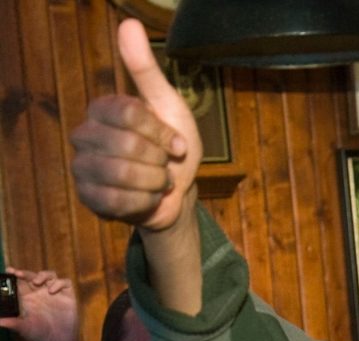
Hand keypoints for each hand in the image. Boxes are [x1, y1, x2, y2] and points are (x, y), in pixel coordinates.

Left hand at [0, 268, 78, 340]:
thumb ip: (11, 323)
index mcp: (27, 298)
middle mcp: (40, 293)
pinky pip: (64, 282)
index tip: (9, 271)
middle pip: (32, 276)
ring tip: (37, 282)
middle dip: (25, 273)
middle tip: (18, 274)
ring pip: (49, 275)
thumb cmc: (38, 334)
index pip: (20, 282)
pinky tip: (52, 290)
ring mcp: (54, 293)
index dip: (14, 275)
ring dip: (42, 275)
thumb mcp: (23, 328)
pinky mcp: (67, 295)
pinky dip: (59, 283)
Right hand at [69, 18, 200, 229]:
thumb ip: (147, 70)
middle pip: (127, 144)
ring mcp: (83, 168)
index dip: (161, 132)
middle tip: (165, 165)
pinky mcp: (89, 198)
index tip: (176, 143)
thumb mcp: (169, 107)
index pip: (129, 113)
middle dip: (159, 160)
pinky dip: (146, 202)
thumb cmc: (173, 148)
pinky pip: (119, 201)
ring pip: (122, 173)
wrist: (178, 194)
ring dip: (155, 182)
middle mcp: (84, 135)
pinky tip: (149, 198)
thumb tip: (130, 24)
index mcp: (103, 109)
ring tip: (159, 182)